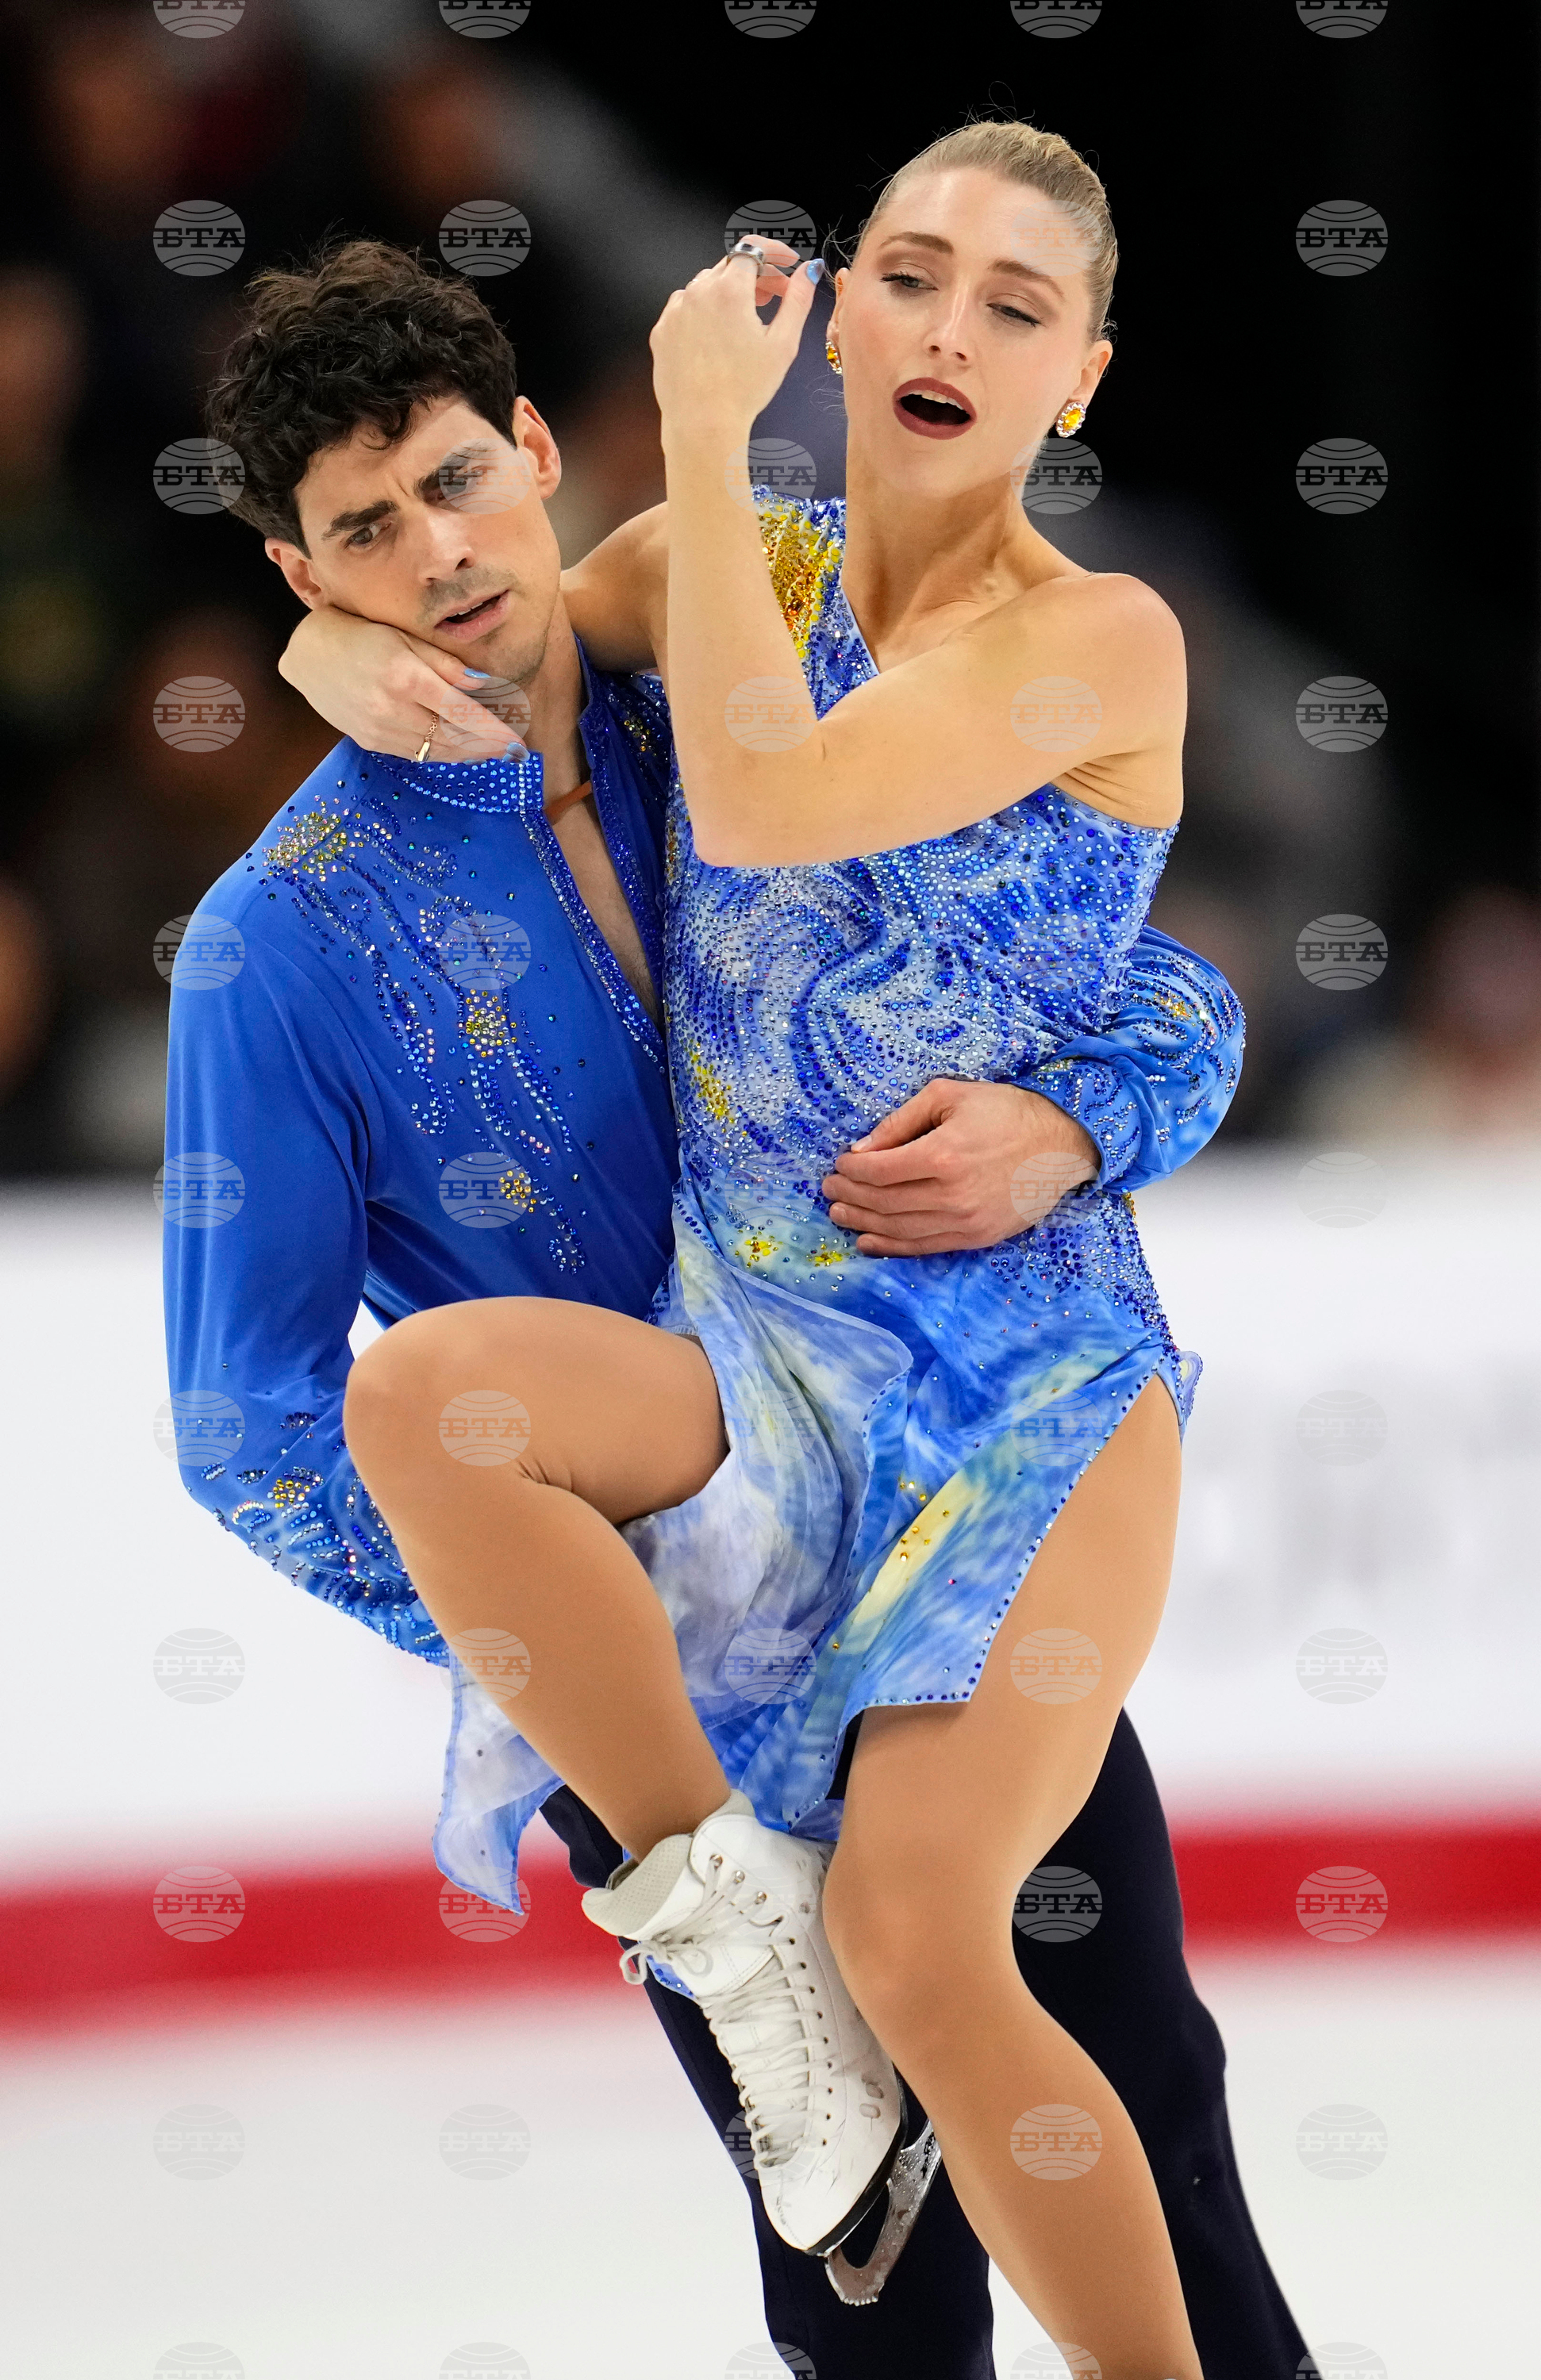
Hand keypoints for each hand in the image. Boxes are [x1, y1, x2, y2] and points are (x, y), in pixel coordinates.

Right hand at [278, 607, 526, 761]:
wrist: (309, 655)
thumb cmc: (361, 635)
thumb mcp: (404, 637)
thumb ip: (444, 662)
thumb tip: (483, 682)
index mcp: (405, 676)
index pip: (462, 711)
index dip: (493, 730)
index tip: (517, 740)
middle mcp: (392, 708)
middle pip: (453, 737)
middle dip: (487, 747)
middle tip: (514, 751)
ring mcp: (379, 729)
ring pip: (436, 750)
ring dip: (468, 754)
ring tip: (493, 753)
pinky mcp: (370, 741)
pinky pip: (416, 754)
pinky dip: (441, 753)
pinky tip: (459, 749)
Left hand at [650, 240, 820, 444]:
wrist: (703, 423)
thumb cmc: (745, 389)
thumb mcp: (782, 343)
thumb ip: (797, 300)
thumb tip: (807, 272)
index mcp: (730, 290)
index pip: (753, 249)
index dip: (774, 253)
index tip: (788, 263)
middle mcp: (698, 292)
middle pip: (730, 266)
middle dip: (756, 275)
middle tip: (774, 297)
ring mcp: (676, 310)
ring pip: (706, 285)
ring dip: (728, 292)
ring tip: (744, 319)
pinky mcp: (662, 330)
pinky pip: (684, 308)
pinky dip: (703, 311)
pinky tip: (716, 335)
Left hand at [821, 1079, 1099, 1257]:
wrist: (1063, 1146)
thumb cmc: (1007, 1112)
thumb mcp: (950, 1096)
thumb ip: (901, 1121)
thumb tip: (861, 1149)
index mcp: (943, 1154)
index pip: (879, 1170)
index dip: (851, 1169)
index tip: (839, 1163)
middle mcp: (952, 1194)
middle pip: (883, 1202)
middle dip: (849, 1195)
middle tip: (829, 1190)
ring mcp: (966, 1221)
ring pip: (899, 1229)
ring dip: (862, 1223)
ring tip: (839, 1213)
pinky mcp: (977, 1237)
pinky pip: (924, 1247)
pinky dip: (891, 1247)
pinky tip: (868, 1241)